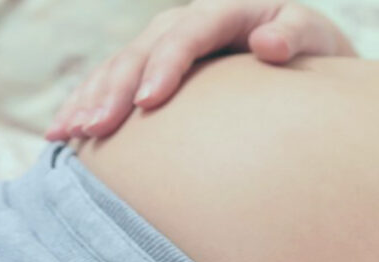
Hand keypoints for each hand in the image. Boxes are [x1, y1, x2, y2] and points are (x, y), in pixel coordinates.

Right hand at [45, 0, 354, 140]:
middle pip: (141, 51)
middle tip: (95, 129)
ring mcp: (166, 46)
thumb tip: (267, 44)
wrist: (300, 53)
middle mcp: (187, 24)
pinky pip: (114, 83)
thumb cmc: (311, 49)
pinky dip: (87, 104)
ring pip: (119, 67)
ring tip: (66, 134)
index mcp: (225, 11)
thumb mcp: (313, 37)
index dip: (165, 65)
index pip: (188, 34)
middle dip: (114, 90)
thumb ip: (294, 36)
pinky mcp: (155, 69)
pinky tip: (64, 132)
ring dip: (89, 99)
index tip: (148, 103)